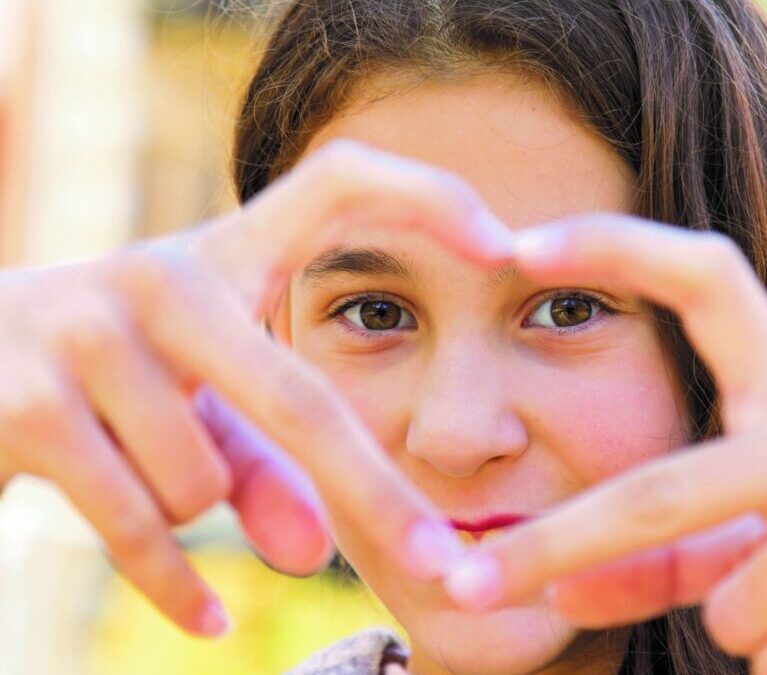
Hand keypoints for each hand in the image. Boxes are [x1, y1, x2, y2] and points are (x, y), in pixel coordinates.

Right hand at [0, 140, 510, 635]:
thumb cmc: (120, 371)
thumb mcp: (202, 393)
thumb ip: (268, 462)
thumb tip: (311, 552)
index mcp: (224, 250)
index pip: (340, 183)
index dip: (428, 197)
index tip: (504, 246)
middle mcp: (160, 275)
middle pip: (301, 401)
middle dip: (375, 497)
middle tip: (444, 568)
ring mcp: (85, 331)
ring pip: (202, 484)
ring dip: (200, 511)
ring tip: (151, 473)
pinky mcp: (18, 405)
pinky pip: (135, 528)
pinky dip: (176, 587)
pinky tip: (210, 618)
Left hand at [443, 215, 766, 674]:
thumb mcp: (744, 517)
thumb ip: (656, 551)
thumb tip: (562, 595)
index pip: (703, 278)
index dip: (612, 247)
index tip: (518, 245)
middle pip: (659, 493)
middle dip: (553, 548)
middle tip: (463, 589)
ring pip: (725, 609)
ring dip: (737, 625)